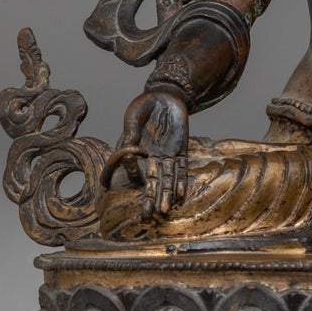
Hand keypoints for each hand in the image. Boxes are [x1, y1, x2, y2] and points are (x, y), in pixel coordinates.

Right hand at [116, 87, 189, 218]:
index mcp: (138, 150)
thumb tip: (129, 149)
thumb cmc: (145, 105)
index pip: (134, 168)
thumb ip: (130, 131)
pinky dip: (181, 180)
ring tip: (163, 210)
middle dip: (149, 198)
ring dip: (166, 193)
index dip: (131, 172)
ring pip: (167, 178)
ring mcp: (168, 154)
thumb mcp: (133, 116)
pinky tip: (180, 194)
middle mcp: (153, 156)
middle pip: (152, 181)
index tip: (131, 174)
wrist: (165, 94)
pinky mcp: (182, 148)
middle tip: (146, 216)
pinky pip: (182, 167)